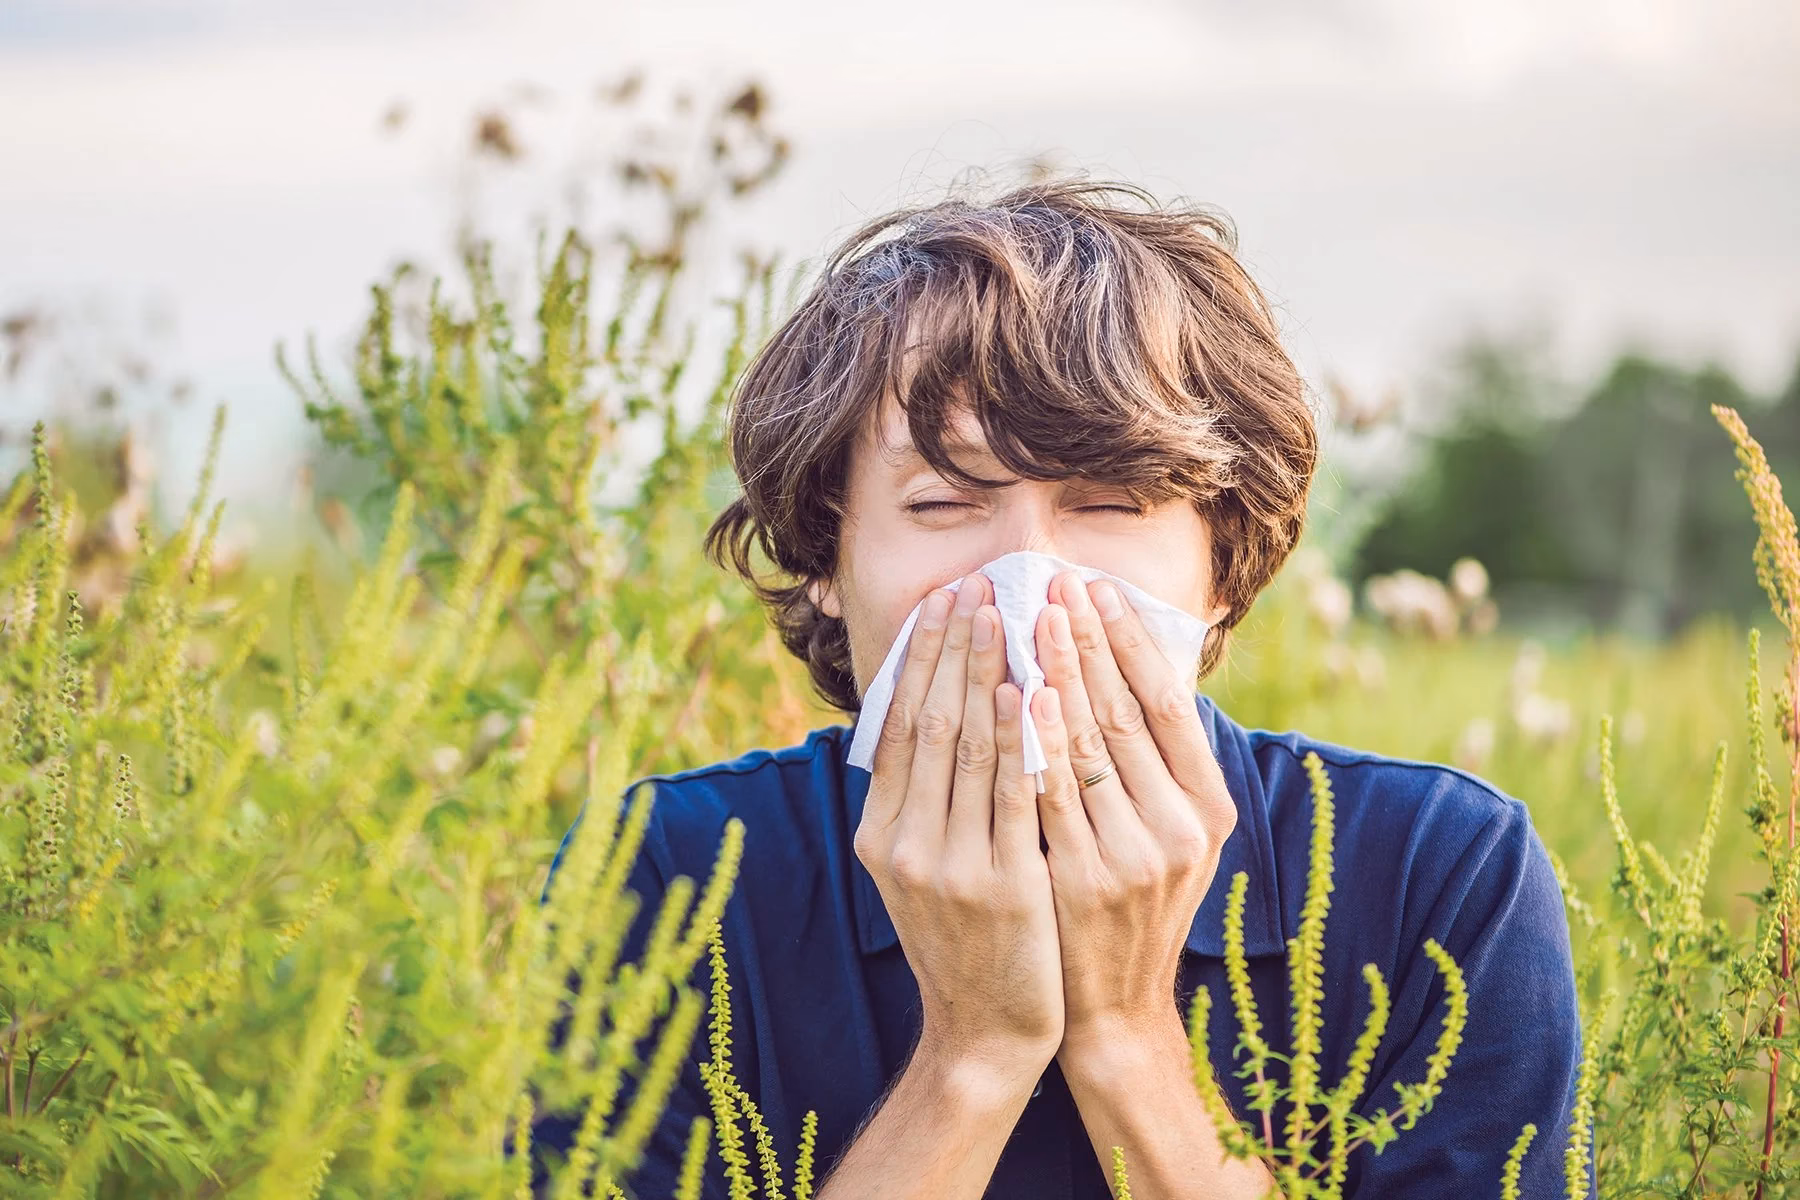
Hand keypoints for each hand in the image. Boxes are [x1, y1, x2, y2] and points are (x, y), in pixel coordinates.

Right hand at [855, 572, 1064, 1083]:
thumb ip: (919, 801)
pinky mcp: (1003, 885)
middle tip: (974, 586)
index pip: (899, 726)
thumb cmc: (963, 938)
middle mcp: (903, 845)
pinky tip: (1031, 688)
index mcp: (880, 834)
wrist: (985, 1029)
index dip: (920, 659)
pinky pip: (1013, 793)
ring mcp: (950, 866)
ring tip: (1006, 614)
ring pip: (969, 748)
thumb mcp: (917, 869)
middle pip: (930, 724)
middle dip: (953, 648)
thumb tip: (926, 713)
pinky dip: (1019, 736)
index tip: (941, 602)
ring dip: (987, 671)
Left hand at [1028, 570, 1238, 1057]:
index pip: (1169, 704)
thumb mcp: (1166, 838)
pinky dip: (1033, 738)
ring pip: (1088, 744)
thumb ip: (1155, 766)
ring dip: (1055, 673)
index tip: (1097, 589)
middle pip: (1126, 712)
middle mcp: (1181, 830)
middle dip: (1086, 641)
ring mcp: (1134, 856)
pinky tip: (1013, 694)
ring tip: (1027, 616)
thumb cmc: (1130, 906)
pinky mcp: (1083, 880)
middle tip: (1054, 581)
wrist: (1112, 1009)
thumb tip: (1129, 670)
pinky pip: (1051, 792)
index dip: (1131, 642)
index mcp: (1208, 810)